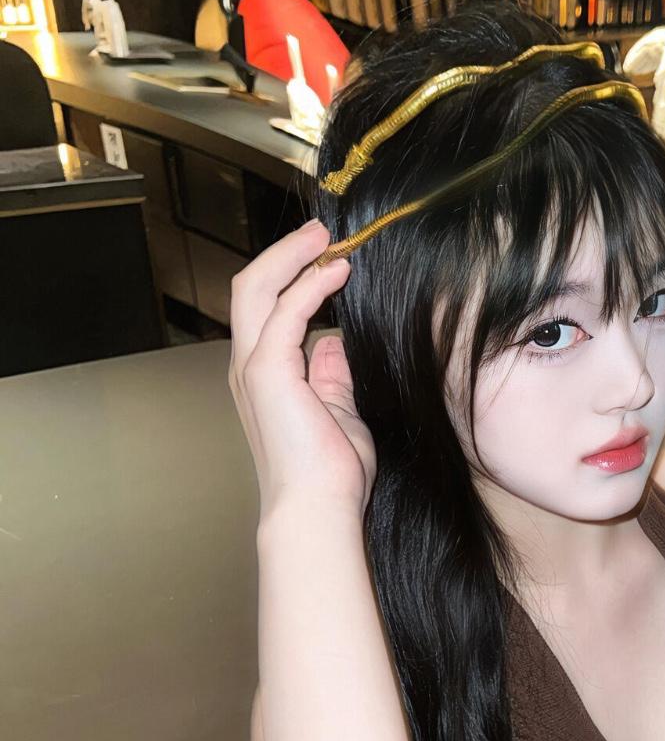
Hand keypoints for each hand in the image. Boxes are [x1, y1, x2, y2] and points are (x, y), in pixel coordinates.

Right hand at [227, 220, 375, 522]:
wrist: (317, 509)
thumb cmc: (330, 475)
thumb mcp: (339, 414)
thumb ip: (332, 379)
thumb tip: (333, 345)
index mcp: (265, 376)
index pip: (266, 308)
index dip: (293, 277)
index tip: (329, 258)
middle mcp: (249, 366)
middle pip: (250, 288)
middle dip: (285, 254)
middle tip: (320, 231)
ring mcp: (253, 368)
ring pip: (257, 289)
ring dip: (293, 257)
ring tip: (325, 237)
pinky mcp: (268, 372)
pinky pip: (285, 313)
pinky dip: (310, 286)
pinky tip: (337, 272)